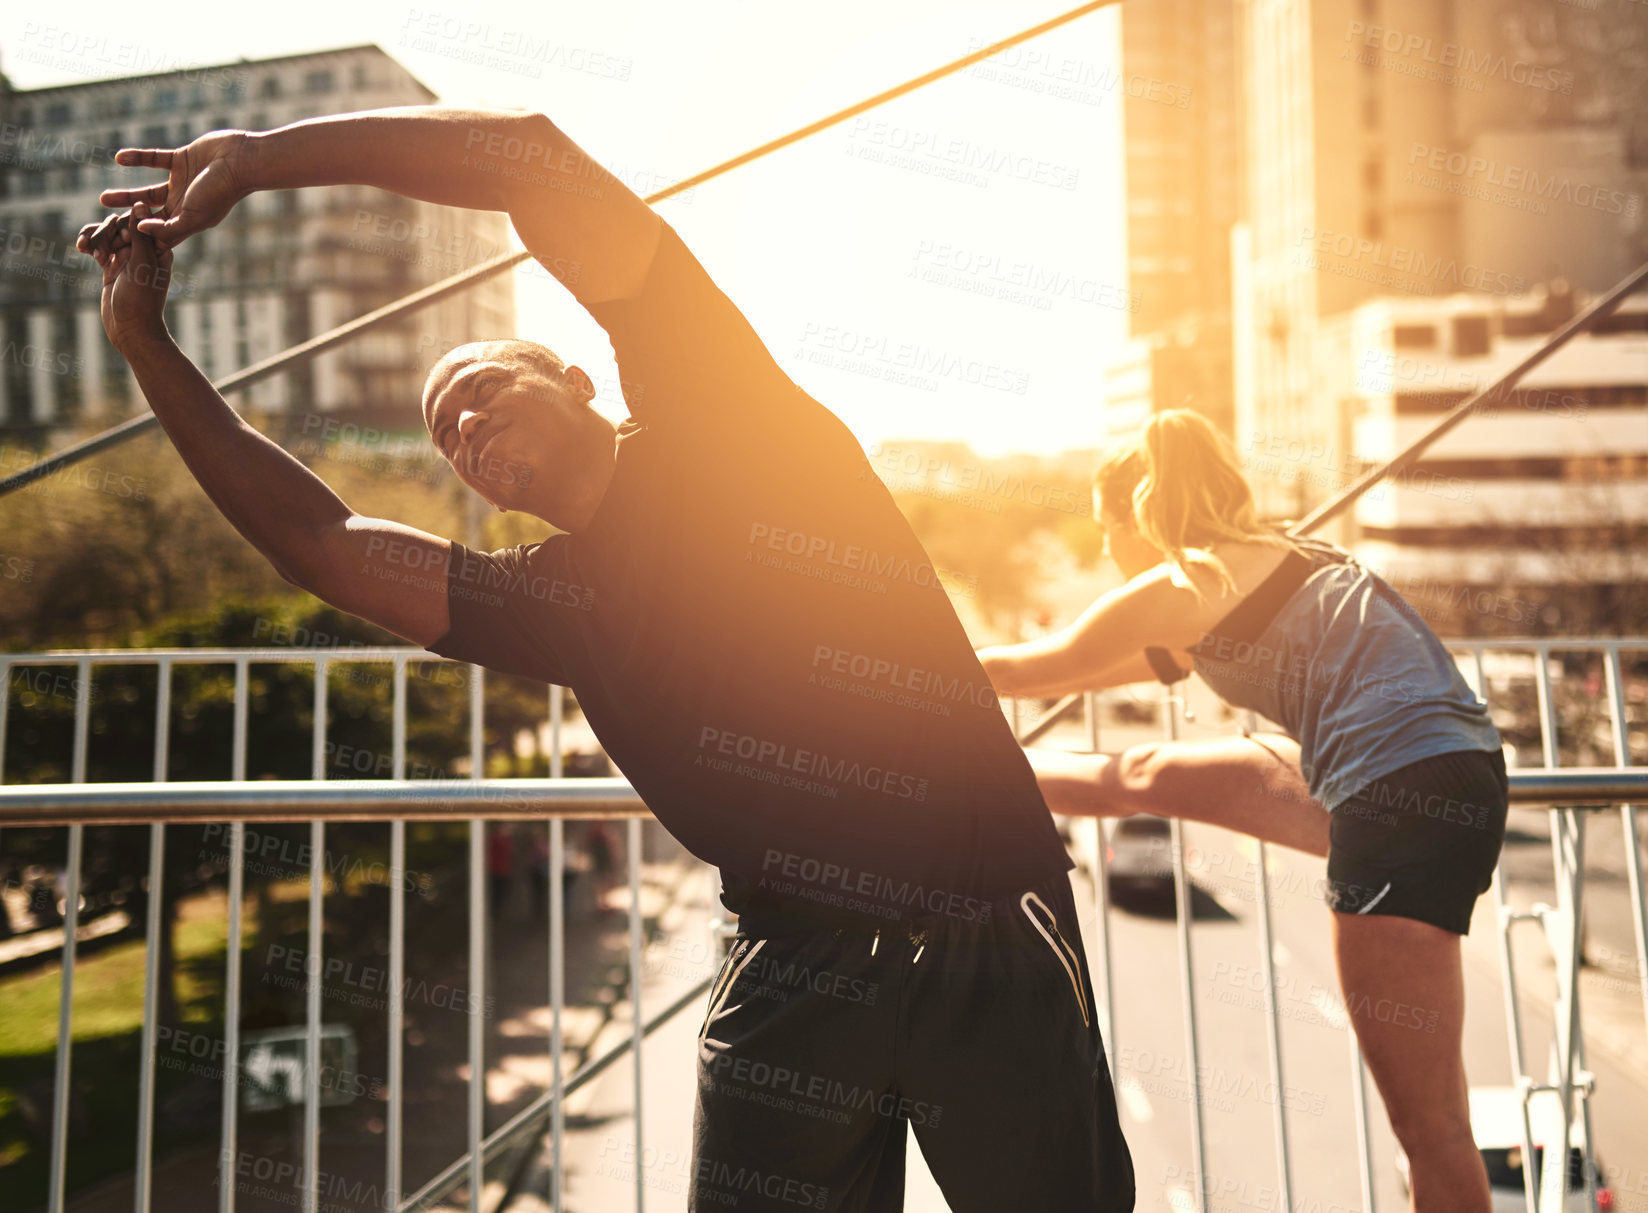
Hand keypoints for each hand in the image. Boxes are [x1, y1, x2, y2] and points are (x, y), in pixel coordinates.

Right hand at [88, 203, 173, 355]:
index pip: (138, 222)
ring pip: (107, 235)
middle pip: (120, 226)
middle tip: (101, 254)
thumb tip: (141, 203)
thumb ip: (140, 235)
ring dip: (95, 238)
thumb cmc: (142, 300)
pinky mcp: (112, 267)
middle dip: (106, 233)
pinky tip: (81, 249)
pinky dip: (89, 245)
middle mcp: (145, 250)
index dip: (124, 227)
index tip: (121, 246)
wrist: (132, 331)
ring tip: (87, 250)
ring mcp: (127, 258)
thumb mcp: (142, 264)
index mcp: (159, 248)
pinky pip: (98, 247)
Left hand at [91, 129, 251, 248]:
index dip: (137, 242)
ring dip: (125, 196)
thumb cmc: (220, 192)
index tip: (116, 247)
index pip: (157, 235)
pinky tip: (119, 157)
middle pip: (148, 217)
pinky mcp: (180, 160)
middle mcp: (182, 204)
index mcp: (187, 221)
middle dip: (127, 223)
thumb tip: (139, 229)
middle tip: (104, 226)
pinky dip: (137, 158)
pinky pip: (153, 159)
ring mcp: (181, 182)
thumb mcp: (194, 217)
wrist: (240, 161)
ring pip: (147, 192)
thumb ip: (168, 227)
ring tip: (103, 199)